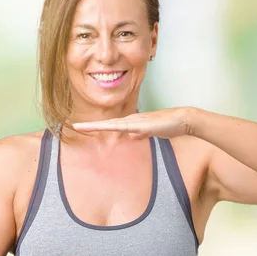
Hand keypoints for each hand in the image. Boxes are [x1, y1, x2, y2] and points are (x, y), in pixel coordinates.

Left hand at [72, 107, 195, 138]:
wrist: (182, 120)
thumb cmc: (169, 125)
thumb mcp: (152, 132)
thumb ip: (141, 134)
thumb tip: (131, 136)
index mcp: (133, 122)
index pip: (112, 125)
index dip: (97, 127)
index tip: (84, 128)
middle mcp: (131, 119)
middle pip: (107, 124)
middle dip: (91, 126)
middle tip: (74, 127)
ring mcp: (135, 121)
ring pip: (111, 124)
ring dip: (96, 126)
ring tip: (80, 128)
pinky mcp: (141, 124)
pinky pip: (123, 127)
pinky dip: (112, 128)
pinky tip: (102, 128)